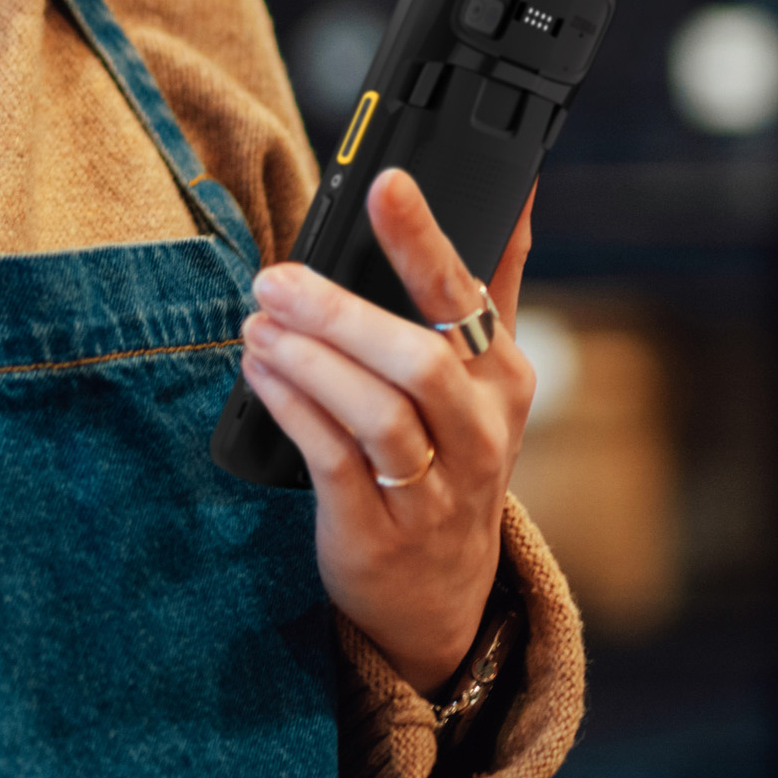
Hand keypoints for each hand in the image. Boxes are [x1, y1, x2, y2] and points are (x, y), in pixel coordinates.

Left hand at [237, 172, 536, 694]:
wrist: (440, 596)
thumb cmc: (453, 459)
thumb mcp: (486, 380)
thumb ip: (494, 286)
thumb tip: (518, 189)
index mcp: (504, 379)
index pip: (468, 296)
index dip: (425, 238)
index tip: (388, 181)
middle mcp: (478, 433)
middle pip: (419, 359)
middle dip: (342, 312)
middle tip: (277, 277)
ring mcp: (433, 490)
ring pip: (377, 414)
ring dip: (309, 361)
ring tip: (259, 324)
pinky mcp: (378, 530)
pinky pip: (334, 461)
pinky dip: (294, 410)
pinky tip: (262, 374)